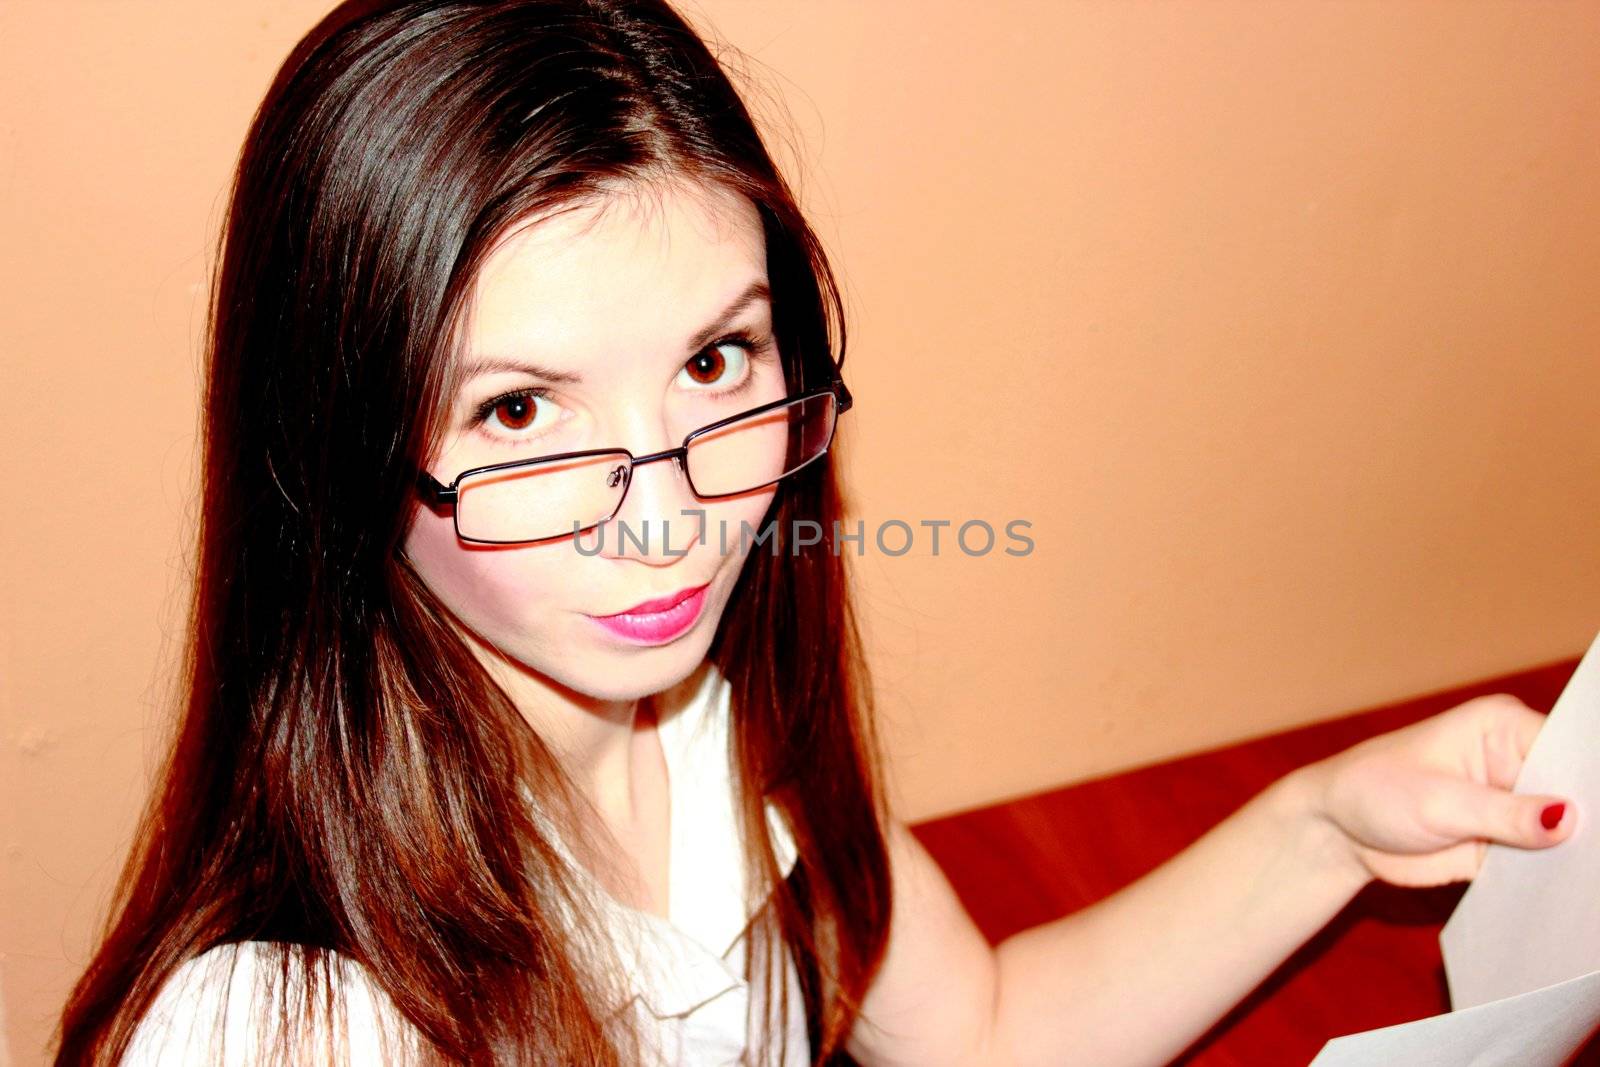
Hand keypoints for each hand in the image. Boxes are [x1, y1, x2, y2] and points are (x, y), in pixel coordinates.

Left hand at [1296, 693, 1577, 887]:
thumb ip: (1504, 813)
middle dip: (1586, 824)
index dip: (1589, 784)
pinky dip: (1553, 881)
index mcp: (1504, 727)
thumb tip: (1569, 818)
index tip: (1592, 817)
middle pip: (1576, 792)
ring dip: (1576, 859)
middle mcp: (1519, 761)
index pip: (1572, 749)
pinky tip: (1568, 901)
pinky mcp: (1508, 845)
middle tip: (1591, 859)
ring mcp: (1515, 805)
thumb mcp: (1437, 802)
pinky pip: (1545, 865)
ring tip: (1586, 884)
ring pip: (1567, 833)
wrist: (1337, 830)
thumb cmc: (1373, 791)